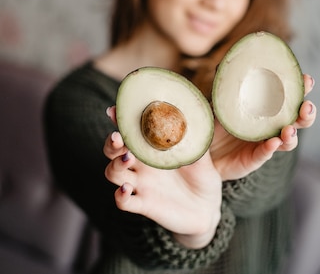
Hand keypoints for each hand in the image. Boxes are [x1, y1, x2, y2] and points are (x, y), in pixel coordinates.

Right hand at [104, 107, 222, 248]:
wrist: (208, 209)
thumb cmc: (203, 178)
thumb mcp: (201, 156)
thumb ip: (193, 139)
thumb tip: (192, 115)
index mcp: (152, 149)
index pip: (130, 132)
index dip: (120, 121)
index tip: (114, 111)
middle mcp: (141, 166)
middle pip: (112, 151)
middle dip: (111, 143)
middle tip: (118, 138)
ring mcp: (141, 185)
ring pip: (113, 172)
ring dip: (116, 164)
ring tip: (128, 159)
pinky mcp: (144, 205)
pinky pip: (123, 201)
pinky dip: (120, 195)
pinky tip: (126, 188)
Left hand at [210, 74, 316, 180]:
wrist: (201, 148)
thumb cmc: (214, 119)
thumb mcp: (219, 100)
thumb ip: (227, 87)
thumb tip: (226, 63)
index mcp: (268, 108)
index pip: (290, 97)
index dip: (301, 88)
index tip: (307, 80)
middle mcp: (271, 125)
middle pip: (299, 120)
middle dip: (306, 113)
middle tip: (306, 107)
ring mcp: (265, 142)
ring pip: (288, 140)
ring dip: (291, 134)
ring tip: (287, 130)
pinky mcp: (255, 157)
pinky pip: (266, 153)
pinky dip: (271, 147)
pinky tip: (273, 142)